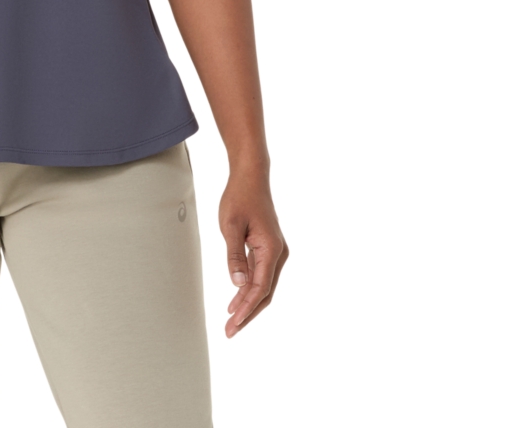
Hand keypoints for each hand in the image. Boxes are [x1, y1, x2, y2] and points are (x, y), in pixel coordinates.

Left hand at [219, 170, 287, 337]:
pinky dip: (248, 289)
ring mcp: (273, 252)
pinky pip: (259, 275)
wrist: (250, 177)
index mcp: (271, 249)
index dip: (246, 308)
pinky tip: (236, 300)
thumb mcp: (231, 225)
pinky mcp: (267, 248)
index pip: (259, 287)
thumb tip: (236, 284)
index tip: (233, 322)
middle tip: (230, 331)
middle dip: (247, 313)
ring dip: (248, 304)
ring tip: (231, 321)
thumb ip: (234, 256)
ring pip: (262, 286)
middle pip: (264, 292)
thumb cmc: (240, 197)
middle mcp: (277, 253)